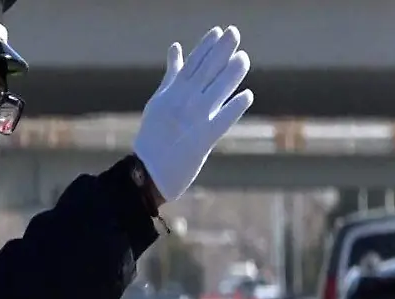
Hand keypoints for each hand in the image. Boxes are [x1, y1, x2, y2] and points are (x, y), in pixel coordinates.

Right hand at [132, 26, 253, 202]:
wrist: (147, 171)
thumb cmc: (153, 136)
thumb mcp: (159, 100)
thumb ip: (171, 75)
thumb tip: (176, 48)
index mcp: (173, 93)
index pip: (192, 63)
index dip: (206, 46)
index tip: (218, 31)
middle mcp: (184, 102)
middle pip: (206, 71)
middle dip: (221, 51)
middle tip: (235, 33)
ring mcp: (194, 120)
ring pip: (216, 91)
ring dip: (231, 74)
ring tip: (244, 59)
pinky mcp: (203, 140)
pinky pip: (222, 121)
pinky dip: (234, 108)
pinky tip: (247, 95)